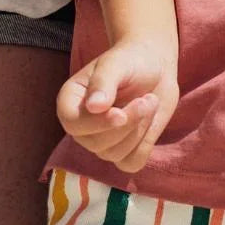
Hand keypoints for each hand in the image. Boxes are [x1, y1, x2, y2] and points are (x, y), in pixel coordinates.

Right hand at [57, 37, 178, 173]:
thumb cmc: (129, 61)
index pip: (72, 123)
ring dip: (139, 130)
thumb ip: (103, 82)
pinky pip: (131, 163)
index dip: (96, 123)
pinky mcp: (122, 152)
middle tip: (147, 99)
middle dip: (127, 124)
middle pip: (97, 143)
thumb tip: (93, 107)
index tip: (120, 113)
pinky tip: (148, 120)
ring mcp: (100, 141)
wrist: (153, 67)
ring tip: (149, 102)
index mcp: (71, 101)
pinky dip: (145, 144)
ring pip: (116, 154)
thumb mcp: (116, 64)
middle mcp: (81, 125)